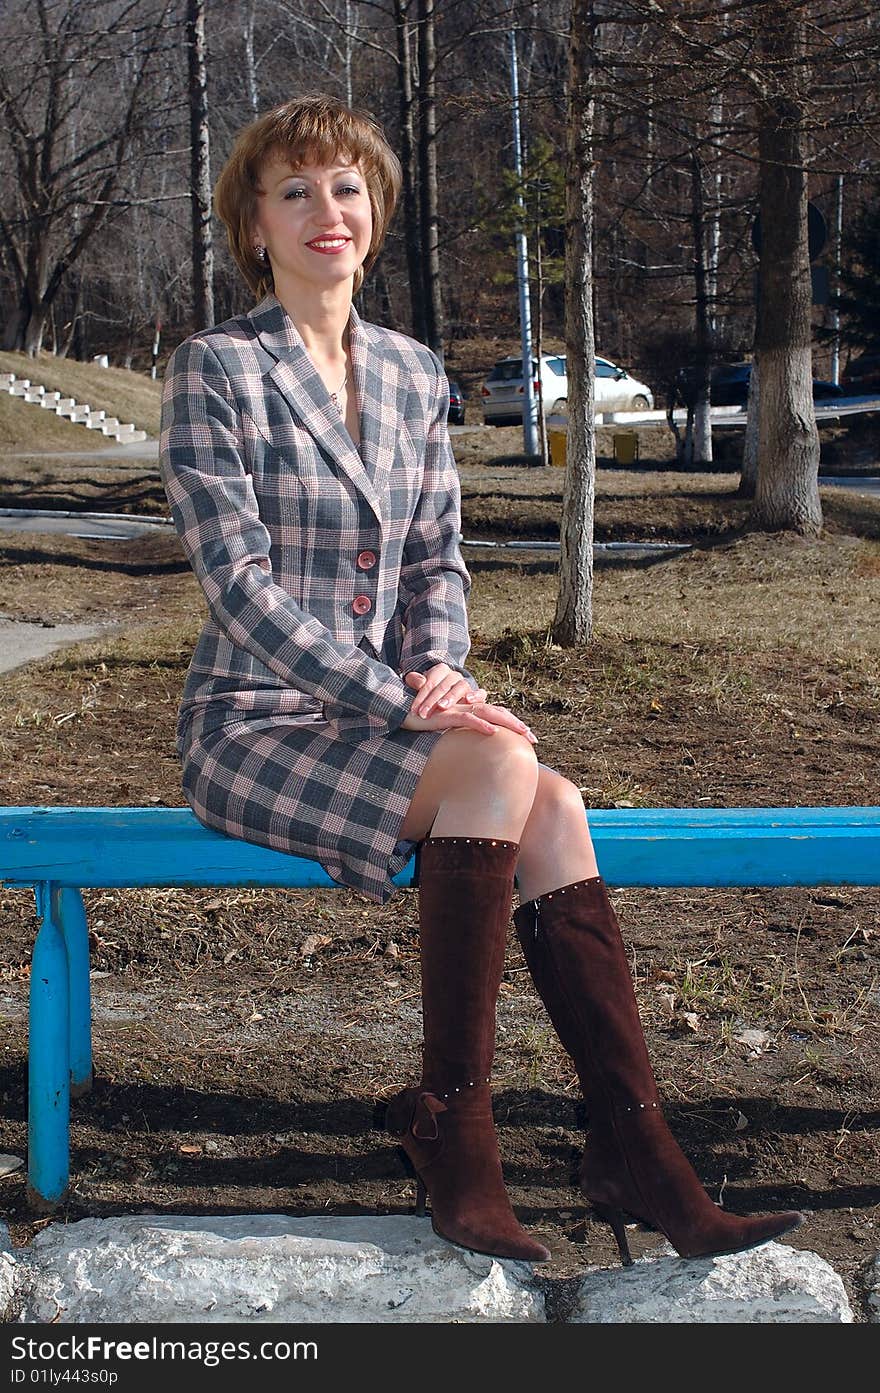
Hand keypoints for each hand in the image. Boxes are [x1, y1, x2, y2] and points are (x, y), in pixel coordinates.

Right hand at [402, 695, 537, 743]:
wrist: (401, 711)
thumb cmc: (423, 721)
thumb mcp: (445, 729)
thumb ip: (460, 729)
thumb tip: (473, 742)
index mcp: (469, 711)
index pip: (496, 716)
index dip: (513, 725)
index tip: (528, 739)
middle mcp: (466, 708)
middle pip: (499, 714)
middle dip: (517, 726)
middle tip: (534, 740)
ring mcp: (457, 710)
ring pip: (488, 714)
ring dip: (507, 723)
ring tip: (522, 732)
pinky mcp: (446, 715)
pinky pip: (467, 719)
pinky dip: (481, 724)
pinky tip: (493, 732)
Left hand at [405, 664, 486, 717]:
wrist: (446, 698)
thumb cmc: (429, 694)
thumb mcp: (418, 686)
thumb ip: (414, 681)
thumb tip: (419, 682)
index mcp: (440, 670)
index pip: (430, 682)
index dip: (421, 696)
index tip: (414, 711)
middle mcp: (454, 675)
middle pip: (443, 686)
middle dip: (432, 701)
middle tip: (423, 714)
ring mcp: (466, 684)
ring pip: (461, 687)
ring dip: (451, 697)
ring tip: (442, 707)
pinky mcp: (478, 694)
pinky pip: (481, 693)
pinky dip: (476, 695)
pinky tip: (468, 700)